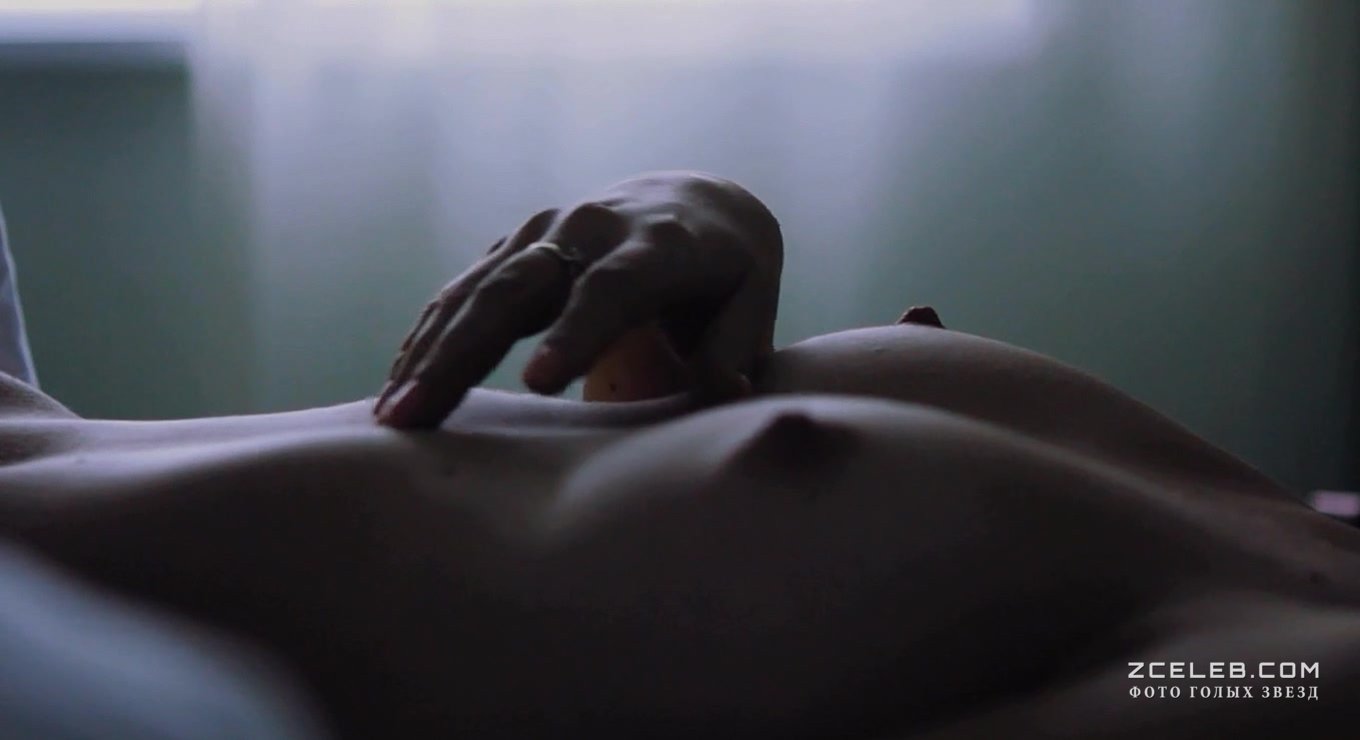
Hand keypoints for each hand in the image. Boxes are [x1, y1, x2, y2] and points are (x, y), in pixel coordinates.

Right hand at [374, 171, 783, 427]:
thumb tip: (720, 396)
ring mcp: (543, 233)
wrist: (695, 203)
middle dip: (463, 351)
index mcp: (656, 245)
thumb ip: (733, 346)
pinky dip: (428, 337)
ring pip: (475, 291)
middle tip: (417, 416)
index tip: (537, 385)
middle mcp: (589, 229)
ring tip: (391, 416)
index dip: (575, 332)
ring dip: (428, 351)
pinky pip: (461, 293)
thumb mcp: (751, 299)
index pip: (609, 288)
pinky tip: (398, 385)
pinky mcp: (513, 248)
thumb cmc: (728, 271)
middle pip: (516, 288)